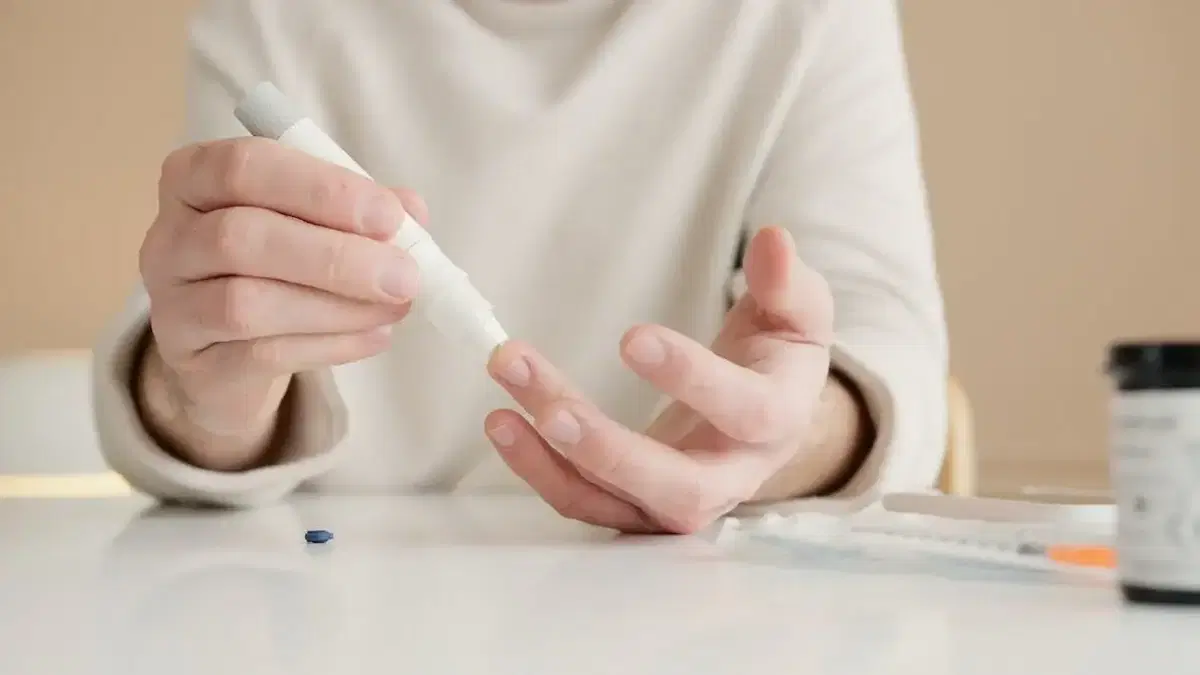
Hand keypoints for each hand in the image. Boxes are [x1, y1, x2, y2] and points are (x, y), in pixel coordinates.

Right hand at [138, 137, 424, 466]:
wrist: (224, 354)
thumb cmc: (274, 266)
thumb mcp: (311, 224)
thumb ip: (358, 210)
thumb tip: (413, 211)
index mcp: (194, 179)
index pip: (246, 167)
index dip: (322, 189)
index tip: (390, 215)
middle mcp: (170, 238)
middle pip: (241, 237)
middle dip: (335, 256)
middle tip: (404, 275)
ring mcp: (172, 305)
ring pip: (246, 303)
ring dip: (336, 306)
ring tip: (397, 307)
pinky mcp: (193, 363)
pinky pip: (261, 355)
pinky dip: (331, 345)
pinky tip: (376, 336)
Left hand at [485, 226, 835, 532]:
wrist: (767, 422)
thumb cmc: (777, 359)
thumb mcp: (797, 315)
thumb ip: (785, 282)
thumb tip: (772, 239)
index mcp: (776, 423)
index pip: (743, 411)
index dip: (691, 377)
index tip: (633, 337)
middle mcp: (730, 478)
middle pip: (676, 488)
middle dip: (609, 451)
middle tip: (552, 411)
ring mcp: (678, 502)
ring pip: (615, 500)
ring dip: (553, 462)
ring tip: (501, 414)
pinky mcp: (636, 507)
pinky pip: (584, 502)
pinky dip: (540, 470)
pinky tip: (503, 423)